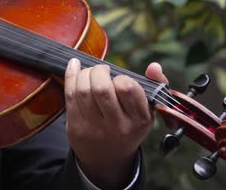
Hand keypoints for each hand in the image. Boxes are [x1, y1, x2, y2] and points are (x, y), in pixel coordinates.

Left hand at [64, 59, 167, 188]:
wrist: (107, 159)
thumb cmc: (128, 126)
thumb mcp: (148, 110)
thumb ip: (155, 84)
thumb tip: (154, 66)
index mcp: (139, 119)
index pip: (127, 88)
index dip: (120, 77)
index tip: (118, 79)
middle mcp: (117, 126)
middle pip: (102, 89)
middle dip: (99, 71)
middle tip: (101, 71)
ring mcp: (95, 128)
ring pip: (83, 91)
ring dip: (84, 73)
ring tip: (89, 73)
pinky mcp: (76, 128)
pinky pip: (70, 96)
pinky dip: (71, 76)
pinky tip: (74, 66)